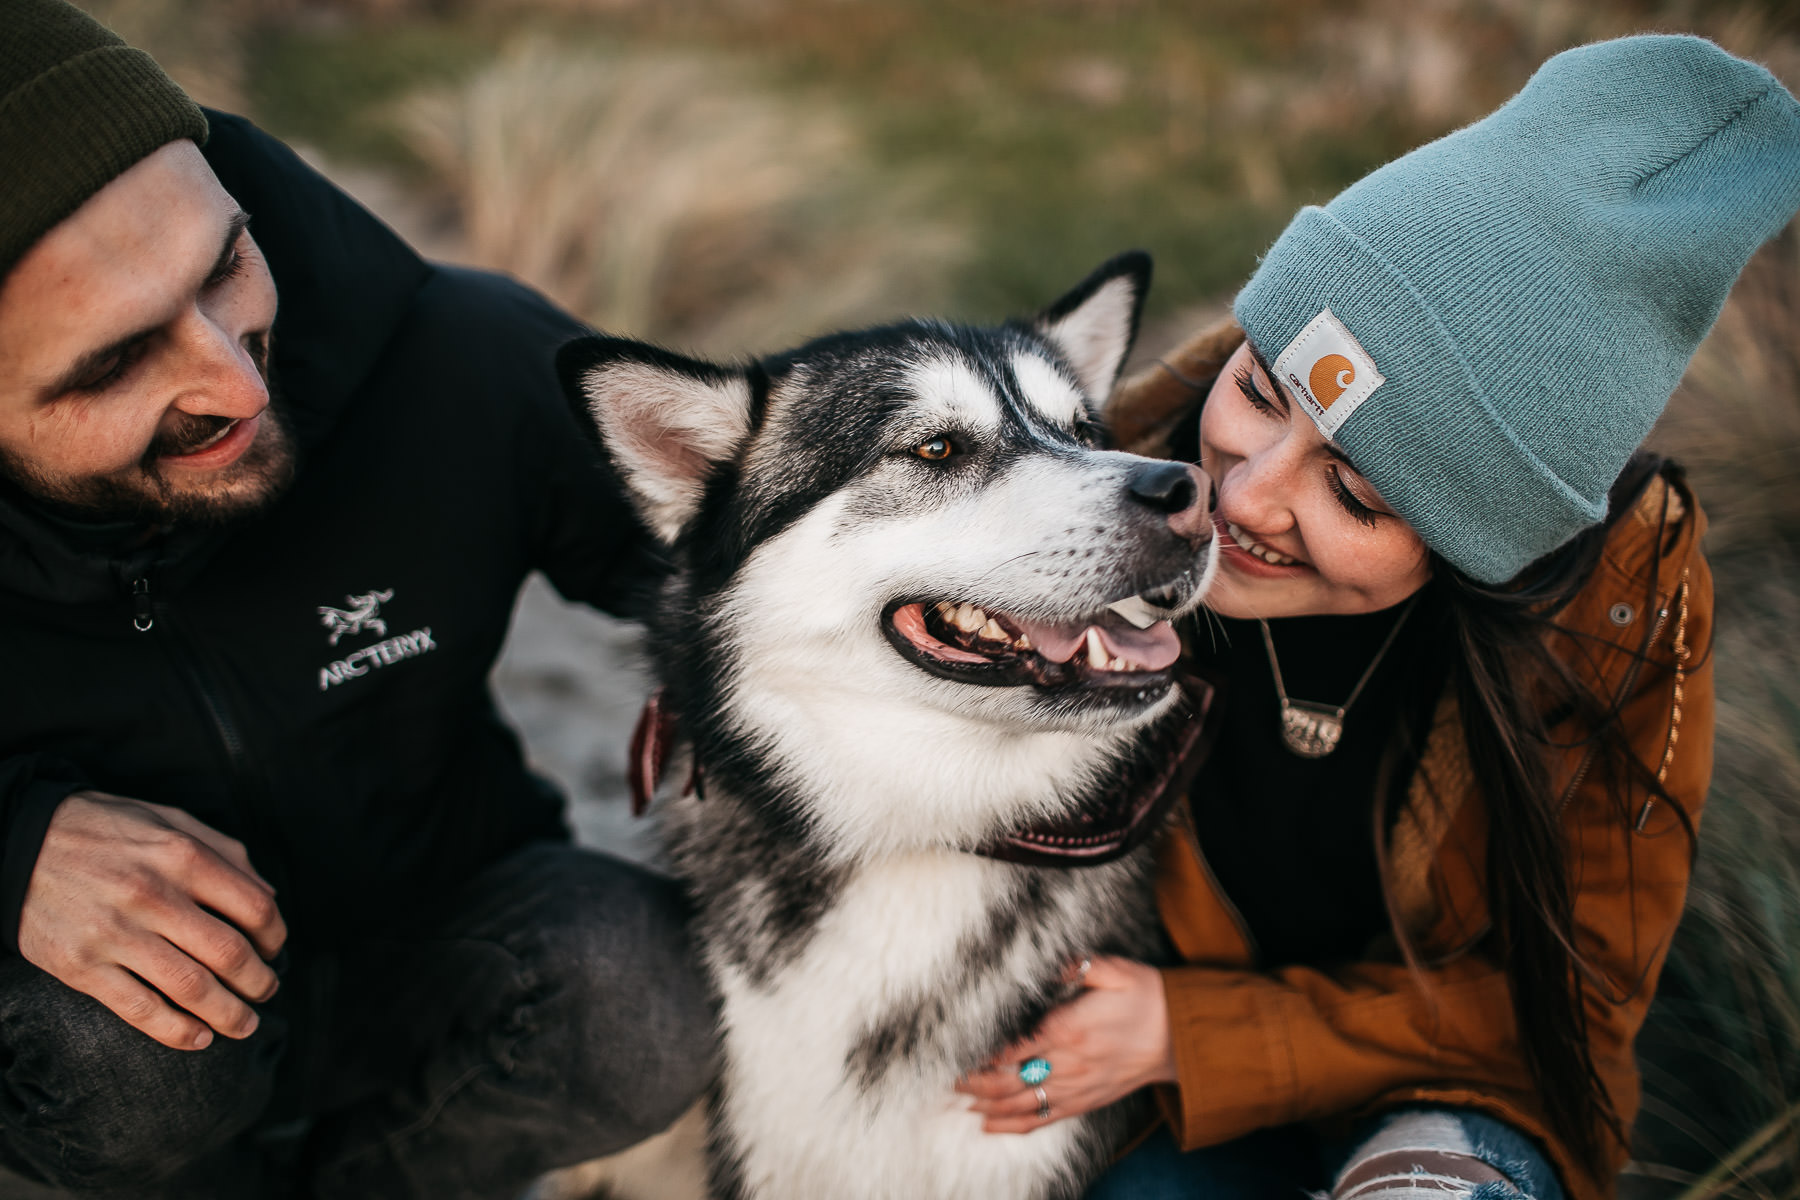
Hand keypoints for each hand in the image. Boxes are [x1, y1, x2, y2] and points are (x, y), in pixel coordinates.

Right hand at [18, 791, 286, 1050]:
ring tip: (245, 1025)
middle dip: (259, 982)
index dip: (275, 936)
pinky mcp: (81, 966)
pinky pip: (140, 1009)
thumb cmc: (105, 829)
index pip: (254, 908)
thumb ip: (225, 852)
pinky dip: (177, 1031)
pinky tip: (199, 1038)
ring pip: (192, 988)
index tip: (274, 949)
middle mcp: (153, 895)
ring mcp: (115, 934)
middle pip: (229, 954)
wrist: (18, 843)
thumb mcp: (170, 819)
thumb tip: (270, 895)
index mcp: (182, 856)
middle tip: (266, 992)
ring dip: (229, 1014)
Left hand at [956, 956, 1175, 1132]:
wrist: (1180, 1036)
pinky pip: (1044, 1119)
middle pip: (1012, 1079)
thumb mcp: (1115, 970)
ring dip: (988, 1104)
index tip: (958, 1052)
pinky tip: (989, 1124)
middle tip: (948, 1078)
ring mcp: (1078, 1086)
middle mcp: (1071, 1063)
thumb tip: (1044, 960)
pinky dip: (1014, 1125)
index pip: (1017, 1046)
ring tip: (960, 1099)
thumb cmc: (1147, 997)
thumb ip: (1076, 965)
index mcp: (1072, 1028)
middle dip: (977, 1082)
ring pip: (1023, 1103)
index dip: (985, 1053)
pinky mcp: (1086, 1101)